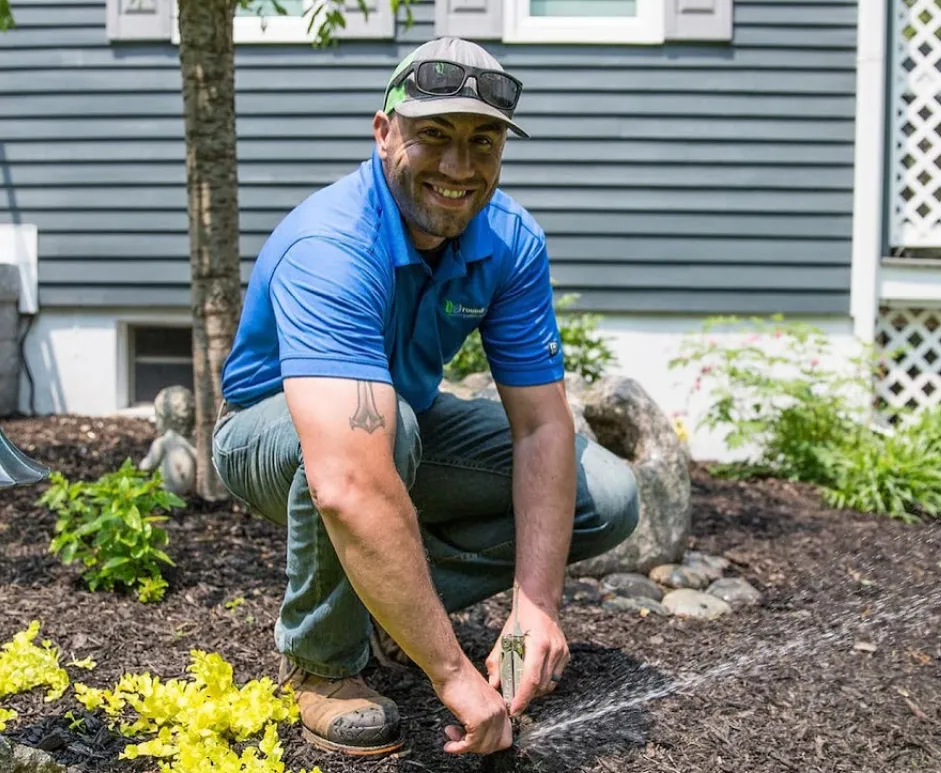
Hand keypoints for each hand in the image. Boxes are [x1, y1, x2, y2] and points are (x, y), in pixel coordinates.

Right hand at [432, 660, 512, 754]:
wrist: (451, 669)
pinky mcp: (479, 720)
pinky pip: (471, 744)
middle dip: (476, 747)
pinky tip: (450, 745)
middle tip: (460, 740)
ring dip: (465, 747)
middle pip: (496, 745)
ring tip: (452, 737)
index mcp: (500, 705)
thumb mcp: (476, 700)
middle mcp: (500, 710)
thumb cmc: (458, 679)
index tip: (472, 740)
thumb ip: (481, 715)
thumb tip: (475, 735)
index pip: (504, 736)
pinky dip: (458, 748)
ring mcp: (491, 715)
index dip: (487, 743)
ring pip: (484, 747)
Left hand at [485, 592, 569, 716]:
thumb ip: (497, 663)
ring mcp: (562, 652)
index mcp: (538, 645)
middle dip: (526, 696)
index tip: (514, 710)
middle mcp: (554, 650)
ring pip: (549, 684)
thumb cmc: (520, 619)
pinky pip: (555, 677)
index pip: (531, 680)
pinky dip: (543, 682)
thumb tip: (494, 685)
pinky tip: (532, 677)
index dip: (522, 698)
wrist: (540, 602)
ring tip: (521, 688)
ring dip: (535, 691)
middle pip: (541, 685)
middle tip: (512, 699)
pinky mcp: (566, 654)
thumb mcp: (504, 638)